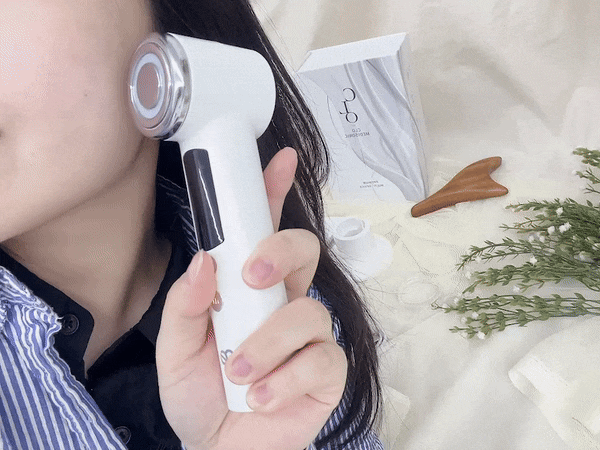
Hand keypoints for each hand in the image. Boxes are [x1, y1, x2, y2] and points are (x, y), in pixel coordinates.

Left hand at [155, 148, 347, 449]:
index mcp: (250, 288)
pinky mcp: (327, 371)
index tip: (279, 161)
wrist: (220, 449)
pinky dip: (285, 378)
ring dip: (268, 341)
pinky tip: (261, 397)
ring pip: (309, 309)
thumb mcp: (176, 350)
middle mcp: (285, 302)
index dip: (274, 193)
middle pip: (305, 249)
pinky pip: (320, 358)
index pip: (265, 231)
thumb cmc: (200, 394)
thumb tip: (205, 261)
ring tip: (238, 372)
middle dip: (281, 251)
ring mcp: (309, 335)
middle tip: (252, 276)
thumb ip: (186, 306)